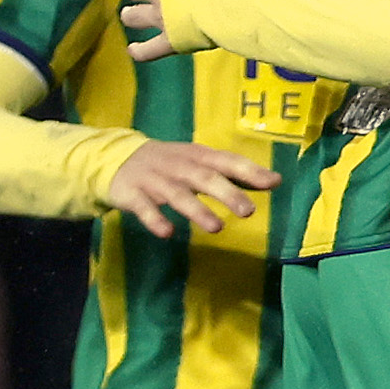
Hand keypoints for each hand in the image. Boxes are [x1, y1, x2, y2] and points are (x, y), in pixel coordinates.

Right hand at [109, 139, 275, 236]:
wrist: (116, 159)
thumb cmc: (170, 164)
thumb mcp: (198, 162)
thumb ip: (231, 172)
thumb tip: (272, 181)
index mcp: (197, 156)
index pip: (227, 160)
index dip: (249, 171)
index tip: (273, 183)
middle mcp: (178, 165)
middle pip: (204, 177)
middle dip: (226, 193)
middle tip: (247, 211)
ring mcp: (154, 179)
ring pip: (177, 194)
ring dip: (197, 210)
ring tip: (216, 228)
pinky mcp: (133, 193)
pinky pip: (144, 207)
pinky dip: (155, 219)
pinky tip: (167, 233)